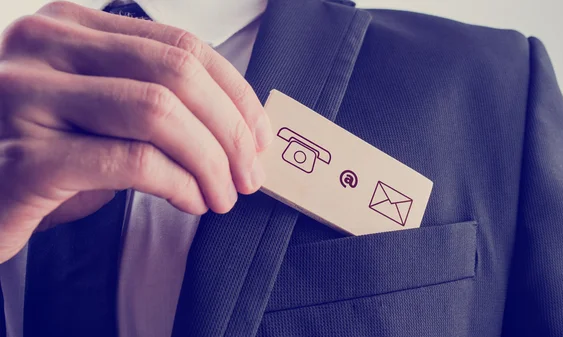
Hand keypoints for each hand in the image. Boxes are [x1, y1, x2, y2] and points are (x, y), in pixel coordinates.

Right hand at [0, 1, 272, 262]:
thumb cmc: (45, 158)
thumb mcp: (100, 113)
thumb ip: (154, 100)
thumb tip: (240, 124)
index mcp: (70, 27)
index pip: (181, 46)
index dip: (235, 93)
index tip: (260, 136)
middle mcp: (44, 46)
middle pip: (177, 73)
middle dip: (231, 130)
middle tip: (249, 174)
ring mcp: (27, 96)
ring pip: (159, 112)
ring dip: (210, 161)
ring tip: (223, 195)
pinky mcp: (25, 158)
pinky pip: (133, 162)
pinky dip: (179, 184)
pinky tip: (191, 202)